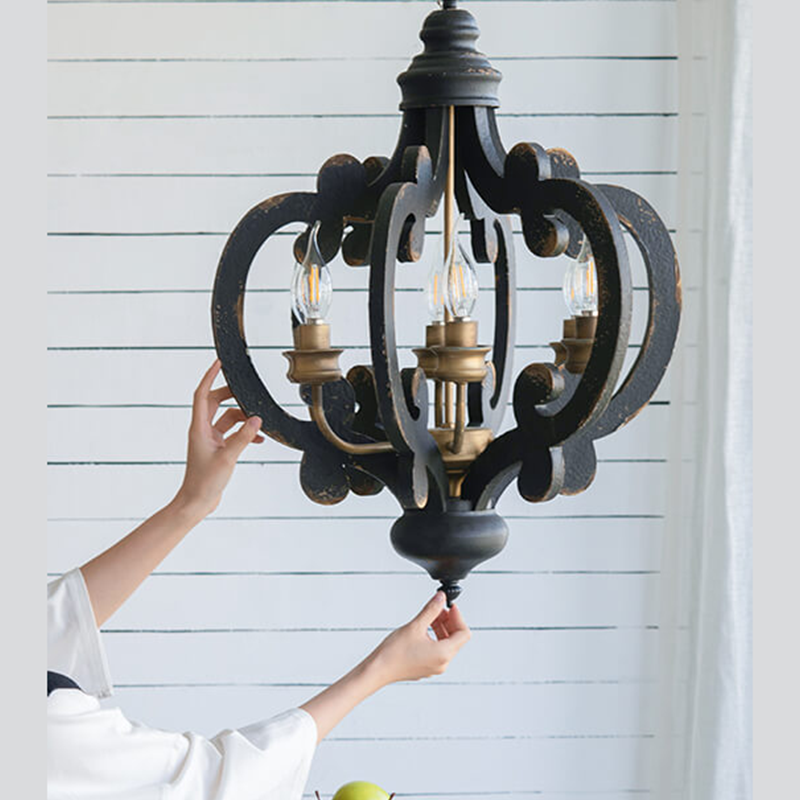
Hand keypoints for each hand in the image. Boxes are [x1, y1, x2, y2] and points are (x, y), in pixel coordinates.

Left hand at [173, 360, 263, 519]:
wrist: (197, 502)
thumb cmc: (205, 482)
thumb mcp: (228, 458)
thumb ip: (243, 437)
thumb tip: (257, 419)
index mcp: (199, 428)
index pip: (202, 395)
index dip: (209, 376)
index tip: (219, 362)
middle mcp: (202, 430)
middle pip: (216, 402)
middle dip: (232, 395)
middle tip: (247, 390)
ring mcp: (210, 439)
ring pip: (227, 418)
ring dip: (243, 418)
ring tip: (259, 421)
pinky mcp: (217, 449)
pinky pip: (232, 433)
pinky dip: (244, 432)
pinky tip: (258, 439)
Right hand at [371, 591, 471, 683]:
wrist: (378, 670)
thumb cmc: (394, 653)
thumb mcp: (415, 625)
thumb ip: (431, 610)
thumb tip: (441, 598)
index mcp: (444, 653)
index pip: (464, 633)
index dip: (458, 617)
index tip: (450, 606)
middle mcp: (442, 663)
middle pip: (456, 638)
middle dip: (449, 621)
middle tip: (438, 609)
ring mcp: (434, 666)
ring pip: (446, 644)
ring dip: (441, 628)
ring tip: (429, 617)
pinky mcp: (426, 667)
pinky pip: (437, 650)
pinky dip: (434, 637)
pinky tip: (423, 629)